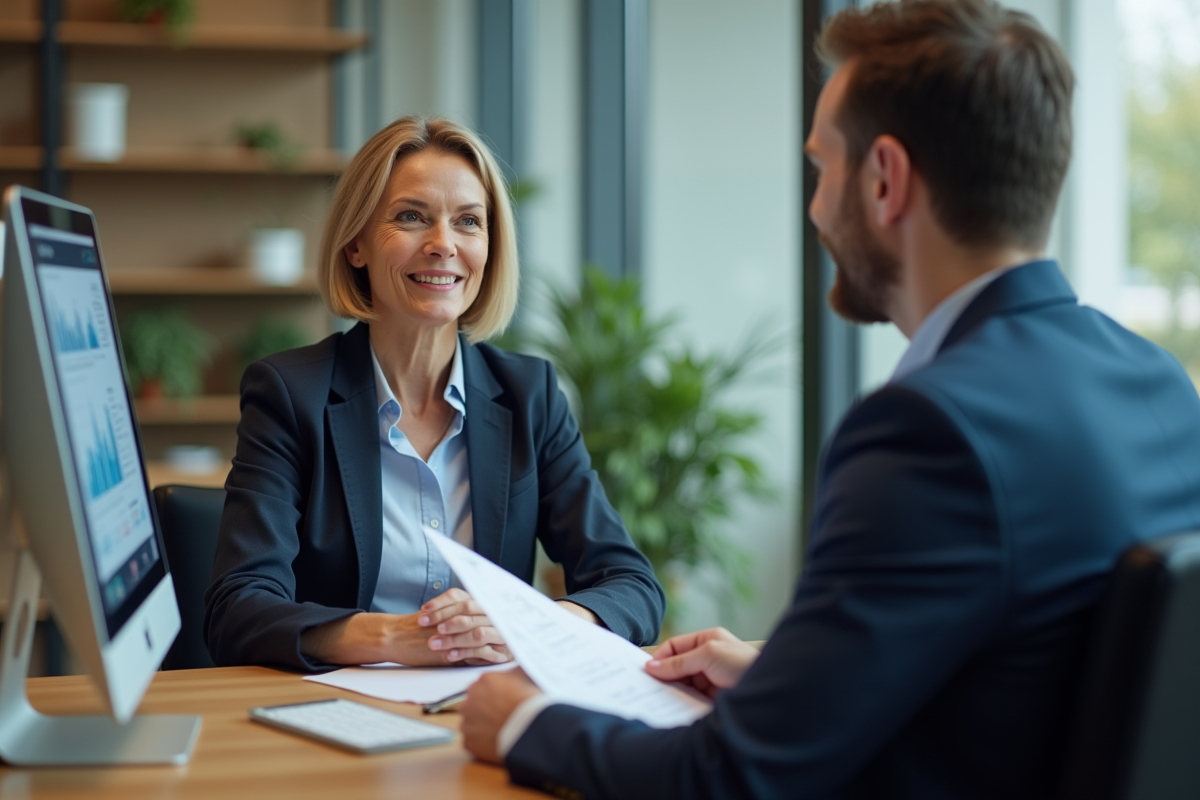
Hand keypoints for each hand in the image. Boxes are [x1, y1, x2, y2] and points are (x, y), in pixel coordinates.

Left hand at [419, 588, 511, 664]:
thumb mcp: (468, 620)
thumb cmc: (480, 634)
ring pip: (476, 631)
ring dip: (453, 638)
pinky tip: (450, 655)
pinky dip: (465, 652)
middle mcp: (492, 613)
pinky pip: (483, 650)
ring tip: (434, 643)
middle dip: (443, 617)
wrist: (516, 650)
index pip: (459, 596)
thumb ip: (453, 612)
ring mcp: (500, 631)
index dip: (440, 602)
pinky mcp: (503, 651)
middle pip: (467, 609)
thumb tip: (426, 610)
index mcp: (481, 601)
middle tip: (425, 625)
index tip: (423, 611)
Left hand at [460, 668, 541, 763]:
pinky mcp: (469, 741)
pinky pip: (473, 741)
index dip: (494, 695)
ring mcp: (467, 722)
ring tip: (500, 730)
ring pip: (471, 723)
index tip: (503, 702)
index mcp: (483, 681)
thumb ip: (514, 671)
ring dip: (482, 726)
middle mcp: (470, 699)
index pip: (484, 686)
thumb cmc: (529, 700)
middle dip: (485, 709)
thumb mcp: (525, 675)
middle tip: (501, 716)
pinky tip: (497, 741)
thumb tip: (516, 668)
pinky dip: (482, 742)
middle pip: (474, 703)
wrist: (530, 725)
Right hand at [644, 627, 758, 697]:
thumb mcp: (708, 655)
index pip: (675, 646)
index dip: (660, 658)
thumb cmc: (743, 664)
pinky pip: (691, 698)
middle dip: (665, 676)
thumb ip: (679, 662)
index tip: (646, 671)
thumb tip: (652, 666)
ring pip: (682, 684)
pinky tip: (674, 708)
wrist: (768, 692)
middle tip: (649, 688)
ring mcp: (710, 678)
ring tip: (659, 699)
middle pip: (677, 666)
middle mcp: (707, 657)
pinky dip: (682, 703)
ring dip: (672, 691)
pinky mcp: (712, 697)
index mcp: (707, 640)